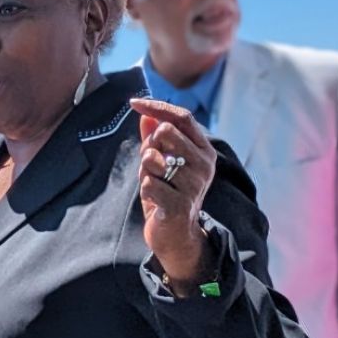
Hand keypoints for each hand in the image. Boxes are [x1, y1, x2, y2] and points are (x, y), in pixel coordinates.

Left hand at [131, 99, 217, 293]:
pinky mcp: (180, 203)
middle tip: (153, 166)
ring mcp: (194, 184)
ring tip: (157, 184)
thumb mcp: (162, 162)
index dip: (157, 106)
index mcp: (204, 150)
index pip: (182, 117)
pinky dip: (146, 189)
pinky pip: (148, 183)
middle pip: (164, 132)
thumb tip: (144, 114)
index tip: (133, 103)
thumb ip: (154, 138)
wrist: (177, 234)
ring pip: (152, 157)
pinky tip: (156, 200)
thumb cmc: (169, 193)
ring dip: (145, 171)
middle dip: (148, 146)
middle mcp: (204, 164)